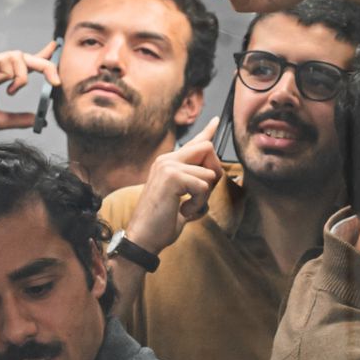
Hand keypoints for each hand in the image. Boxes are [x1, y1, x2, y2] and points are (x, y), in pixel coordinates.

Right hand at [0, 41, 60, 144]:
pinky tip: (12, 87)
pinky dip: (14, 71)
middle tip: (55, 79)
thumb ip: (16, 119)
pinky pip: (4, 59)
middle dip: (44, 63)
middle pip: (25, 58)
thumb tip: (37, 120)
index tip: (55, 53)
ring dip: (26, 72)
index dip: (40, 57)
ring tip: (19, 88)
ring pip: (17, 56)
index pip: (23, 65)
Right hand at [123, 119, 223, 254]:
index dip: (208, 132)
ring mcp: (168, 166)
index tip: (217, 121)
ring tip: (185, 207)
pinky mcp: (172, 177)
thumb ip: (193, 186)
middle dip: (214, 173)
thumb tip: (211, 177)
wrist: (142, 239)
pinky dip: (198, 204)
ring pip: (209, 173)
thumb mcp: (181, 200)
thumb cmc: (161, 224)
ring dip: (204, 197)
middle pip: (207, 148)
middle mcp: (167, 160)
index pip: (193, 144)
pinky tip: (182, 211)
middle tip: (199, 195)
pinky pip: (203, 186)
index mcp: (167, 164)